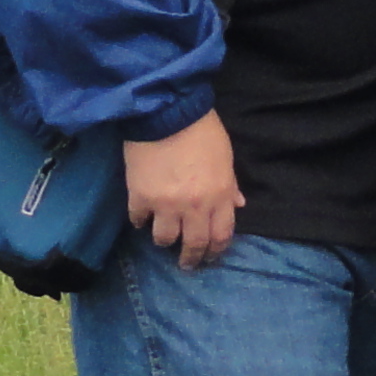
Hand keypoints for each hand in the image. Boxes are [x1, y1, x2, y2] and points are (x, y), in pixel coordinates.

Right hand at [123, 112, 243, 268]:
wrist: (166, 111)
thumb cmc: (202, 129)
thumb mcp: (225, 155)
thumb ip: (230, 183)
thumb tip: (237, 204)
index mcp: (220, 196)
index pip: (221, 235)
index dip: (216, 250)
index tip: (210, 256)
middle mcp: (195, 207)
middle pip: (194, 244)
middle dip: (191, 259)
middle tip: (187, 264)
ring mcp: (166, 205)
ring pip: (164, 239)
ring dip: (164, 241)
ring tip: (162, 239)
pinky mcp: (140, 197)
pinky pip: (138, 220)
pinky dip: (140, 221)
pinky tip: (141, 218)